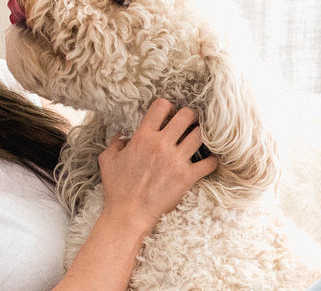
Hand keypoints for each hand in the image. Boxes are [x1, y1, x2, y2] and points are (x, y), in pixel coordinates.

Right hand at [95, 98, 219, 231]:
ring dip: (202, 134)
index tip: (169, 115)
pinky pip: (210, 162)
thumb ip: (115, 143)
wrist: (128, 215)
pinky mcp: (187, 177)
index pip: (162, 106)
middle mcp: (161, 145)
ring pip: (200, 135)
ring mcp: (176, 161)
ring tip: (199, 139)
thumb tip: (121, 136)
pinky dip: (212, 159)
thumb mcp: (108, 161)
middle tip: (190, 123)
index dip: (168, 107)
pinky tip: (208, 160)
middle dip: (190, 116)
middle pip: (187, 115)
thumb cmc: (117, 189)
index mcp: (143, 137)